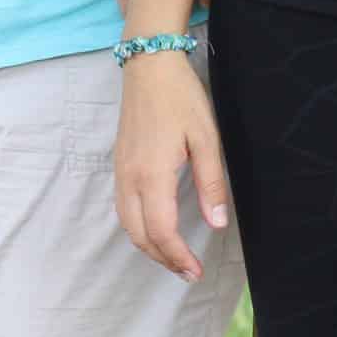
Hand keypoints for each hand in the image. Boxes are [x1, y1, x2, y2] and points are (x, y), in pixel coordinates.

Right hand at [112, 50, 231, 281]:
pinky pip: (122, 206)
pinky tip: (156, 226)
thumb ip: (211, 183)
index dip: (178, 257)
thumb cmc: (180, 98)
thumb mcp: (206, 138)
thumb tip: (216, 223)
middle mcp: (130, 177)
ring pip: (126, 223)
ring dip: (148, 245)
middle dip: (163, 258)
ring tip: (173, 256)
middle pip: (139, 234)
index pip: (161, 231)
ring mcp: (121, 169)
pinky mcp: (119, 162)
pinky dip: (138, 227)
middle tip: (188, 272)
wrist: (149, 64)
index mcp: (153, 174)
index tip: (196, 271)